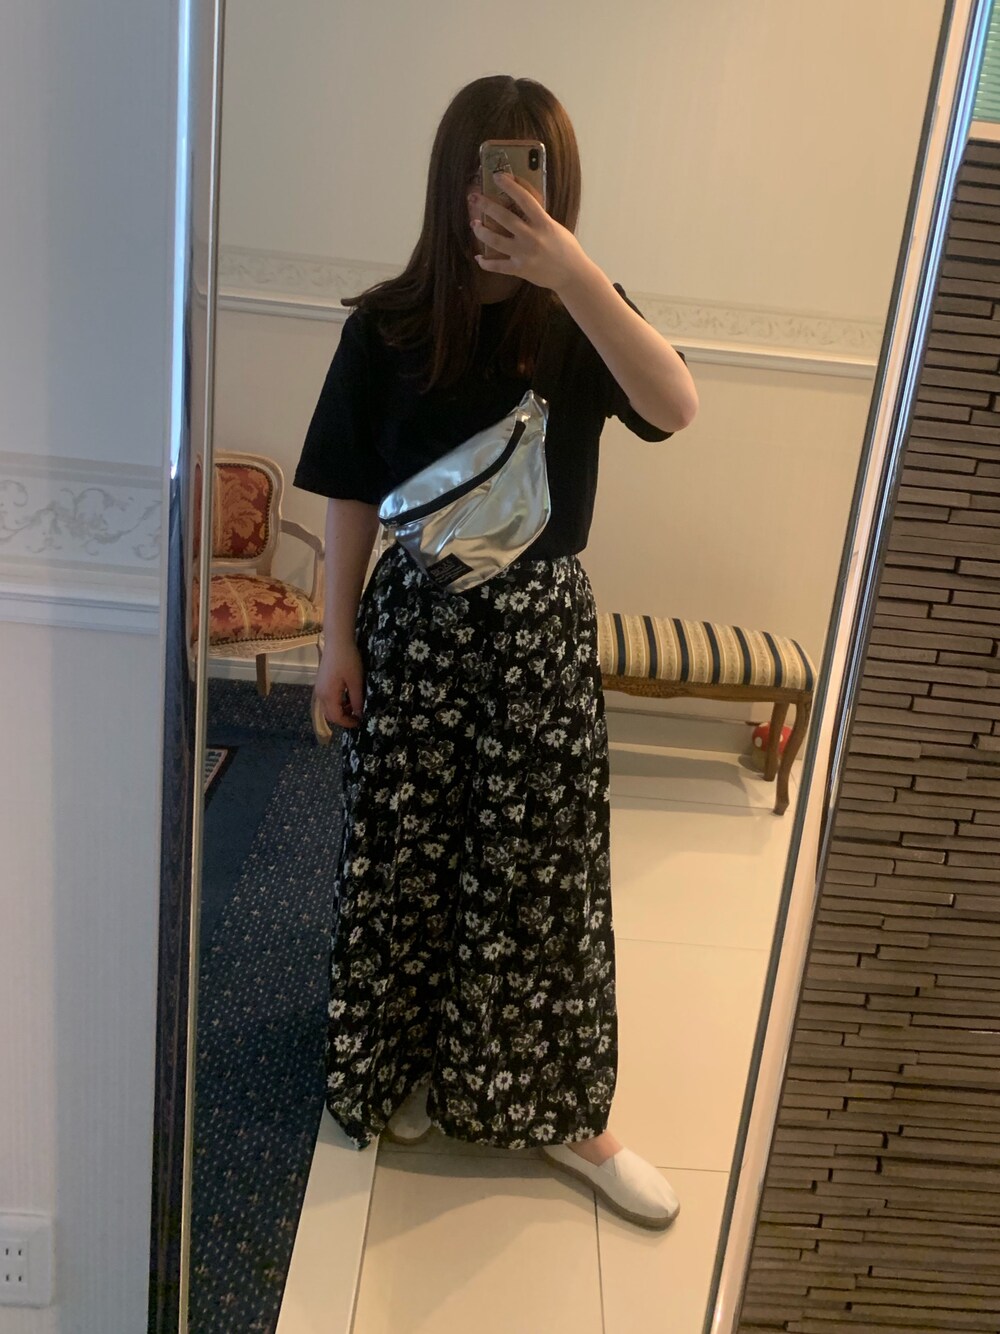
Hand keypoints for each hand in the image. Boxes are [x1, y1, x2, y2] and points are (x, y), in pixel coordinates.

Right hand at [314, 639, 364, 730]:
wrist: (337, 641)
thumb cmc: (348, 660)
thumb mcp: (356, 681)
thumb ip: (357, 700)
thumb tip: (360, 714)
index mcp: (328, 695)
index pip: (336, 718)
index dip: (348, 723)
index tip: (360, 722)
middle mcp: (320, 695)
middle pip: (330, 715)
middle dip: (343, 718)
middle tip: (357, 716)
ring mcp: (319, 688)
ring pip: (328, 708)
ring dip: (340, 710)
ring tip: (354, 705)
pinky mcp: (320, 683)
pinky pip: (327, 699)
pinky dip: (337, 702)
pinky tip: (347, 695)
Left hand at [470, 171, 589, 293]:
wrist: (573, 275)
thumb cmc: (566, 249)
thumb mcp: (555, 228)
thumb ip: (539, 219)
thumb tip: (522, 206)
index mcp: (543, 223)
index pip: (524, 199)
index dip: (510, 186)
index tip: (498, 176)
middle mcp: (532, 237)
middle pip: (504, 217)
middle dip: (486, 206)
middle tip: (473, 198)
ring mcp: (524, 254)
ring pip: (495, 240)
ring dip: (481, 231)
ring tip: (474, 224)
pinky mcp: (520, 269)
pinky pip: (498, 266)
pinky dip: (486, 263)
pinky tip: (479, 258)